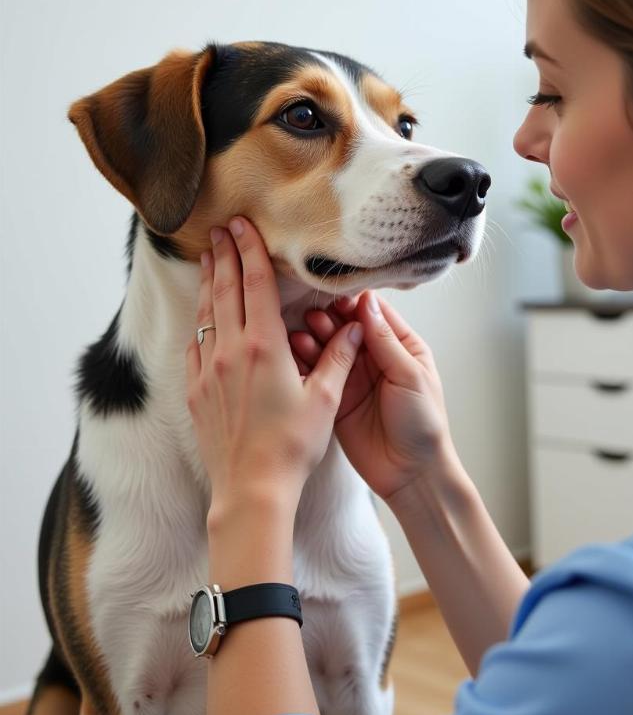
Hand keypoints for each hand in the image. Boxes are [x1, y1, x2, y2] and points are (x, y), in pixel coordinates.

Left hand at [185, 217, 363, 517]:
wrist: (251, 489)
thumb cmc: (292, 446)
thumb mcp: (325, 399)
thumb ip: (338, 358)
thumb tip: (356, 329)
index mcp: (264, 346)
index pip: (255, 284)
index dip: (250, 249)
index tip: (242, 224)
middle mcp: (230, 351)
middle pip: (225, 290)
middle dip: (224, 256)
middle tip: (220, 230)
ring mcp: (208, 371)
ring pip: (205, 314)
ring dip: (209, 283)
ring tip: (208, 260)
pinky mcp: (195, 391)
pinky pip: (194, 347)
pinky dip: (199, 324)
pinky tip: (202, 319)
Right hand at [289, 291, 457, 502]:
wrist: (411, 473)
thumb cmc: (423, 423)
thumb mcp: (409, 376)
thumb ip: (386, 341)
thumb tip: (367, 302)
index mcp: (402, 347)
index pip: (375, 314)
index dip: (354, 304)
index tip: (334, 296)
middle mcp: (376, 358)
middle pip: (348, 328)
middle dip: (330, 320)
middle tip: (312, 316)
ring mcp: (354, 377)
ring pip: (330, 348)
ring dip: (315, 338)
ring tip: (299, 333)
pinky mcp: (336, 398)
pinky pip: (318, 373)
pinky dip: (306, 362)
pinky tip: (294, 352)